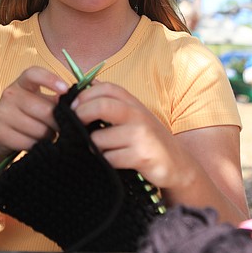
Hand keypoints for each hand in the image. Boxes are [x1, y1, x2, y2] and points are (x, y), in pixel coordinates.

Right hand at [0, 67, 67, 158]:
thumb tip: (74, 103)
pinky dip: (37, 146)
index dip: (50, 79)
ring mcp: (3, 113)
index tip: (65, 89)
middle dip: (58, 122)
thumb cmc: (26, 115)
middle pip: (45, 110)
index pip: (34, 74)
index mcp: (21, 83)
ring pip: (39, 130)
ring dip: (48, 136)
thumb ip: (55, 101)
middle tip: (61, 127)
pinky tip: (37, 144)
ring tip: (47, 135)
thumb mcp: (38, 102)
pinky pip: (29, 143)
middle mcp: (10, 94)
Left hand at [70, 82, 185, 188]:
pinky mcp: (141, 156)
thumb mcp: (134, 116)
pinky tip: (114, 161)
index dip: (85, 94)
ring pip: (99, 138)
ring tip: (101, 149)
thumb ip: (111, 103)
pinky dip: (106, 161)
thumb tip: (79, 89)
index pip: (107, 88)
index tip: (73, 105)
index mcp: (134, 103)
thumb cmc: (149, 139)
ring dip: (94, 146)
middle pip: (102, 106)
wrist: (178, 164)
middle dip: (82, 114)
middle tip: (76, 125)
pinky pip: (109, 158)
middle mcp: (138, 115)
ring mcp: (140, 135)